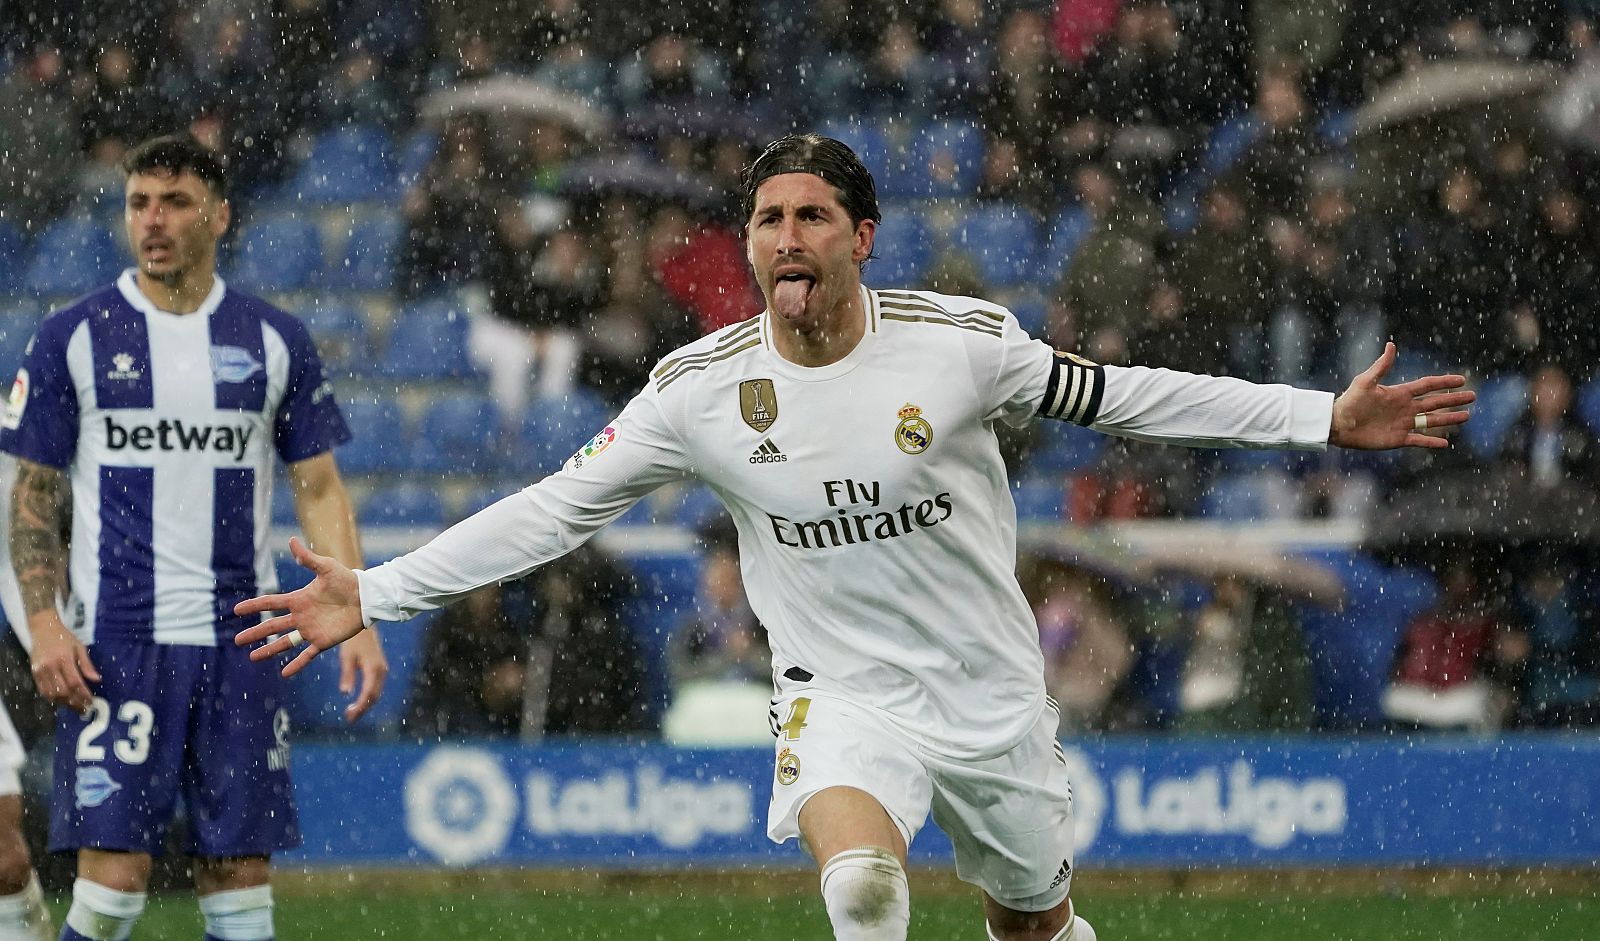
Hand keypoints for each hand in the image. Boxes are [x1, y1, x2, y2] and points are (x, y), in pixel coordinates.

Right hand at [28, 612, 98, 712]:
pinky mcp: (34, 673)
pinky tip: (62, 700)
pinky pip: (43, 690)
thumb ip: (87, 665)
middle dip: (75, 702)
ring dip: (64, 703)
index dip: (83, 694)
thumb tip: (97, 679)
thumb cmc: (64, 637)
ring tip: (75, 706)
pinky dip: (53, 698)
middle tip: (85, 708)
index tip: (91, 701)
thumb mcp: (79, 647)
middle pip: (63, 691)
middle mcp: (50, 666)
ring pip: (52, 693)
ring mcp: (40, 671)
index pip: (75, 682)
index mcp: (64, 659)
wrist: (43, 629)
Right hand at [234, 536, 366, 676]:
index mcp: (299, 599)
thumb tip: (291, 539)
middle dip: (255, 633)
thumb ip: (307, 558)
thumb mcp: (326, 567)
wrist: (366, 597)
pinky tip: (284, 673)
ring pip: (285, 642)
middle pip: (272, 626)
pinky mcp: (323, 641)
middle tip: (237, 640)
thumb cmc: (347, 580)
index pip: (271, 603)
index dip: (254, 606)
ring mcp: (311, 630)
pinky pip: (307, 655)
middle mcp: (301, 616)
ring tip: (252, 657)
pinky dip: (296, 664)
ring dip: (269, 650)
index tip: (236, 610)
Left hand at [338, 628, 387, 722]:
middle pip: (374, 696)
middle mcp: (381, 671)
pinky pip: (376, 687)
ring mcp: (382, 669)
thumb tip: (345, 693)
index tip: (348, 716)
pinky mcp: (380, 668)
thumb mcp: (347, 656)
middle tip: (349, 718)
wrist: (364, 623)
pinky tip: (359, 700)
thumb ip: (348, 674)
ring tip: (352, 713)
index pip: (368, 694)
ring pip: (376, 693)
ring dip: (366, 704)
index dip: (359, 707)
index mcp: (373, 669)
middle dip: (363, 709)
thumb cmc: (353, 639)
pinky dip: (369, 696)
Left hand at [1330, 342, 1475, 449]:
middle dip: (1454, 399)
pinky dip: (1432, 442)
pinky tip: (1445, 443)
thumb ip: (1381, 366)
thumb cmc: (1349, 401)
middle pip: (1435, 402)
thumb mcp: (1365, 381)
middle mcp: (1405, 408)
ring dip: (1449, 419)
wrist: (1338, 424)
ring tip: (1466, 416)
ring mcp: (1403, 424)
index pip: (1427, 386)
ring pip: (1432, 421)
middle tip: (1473, 396)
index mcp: (1399, 393)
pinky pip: (1419, 440)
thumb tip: (1391, 345)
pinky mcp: (1398, 439)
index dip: (1444, 382)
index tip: (1461, 379)